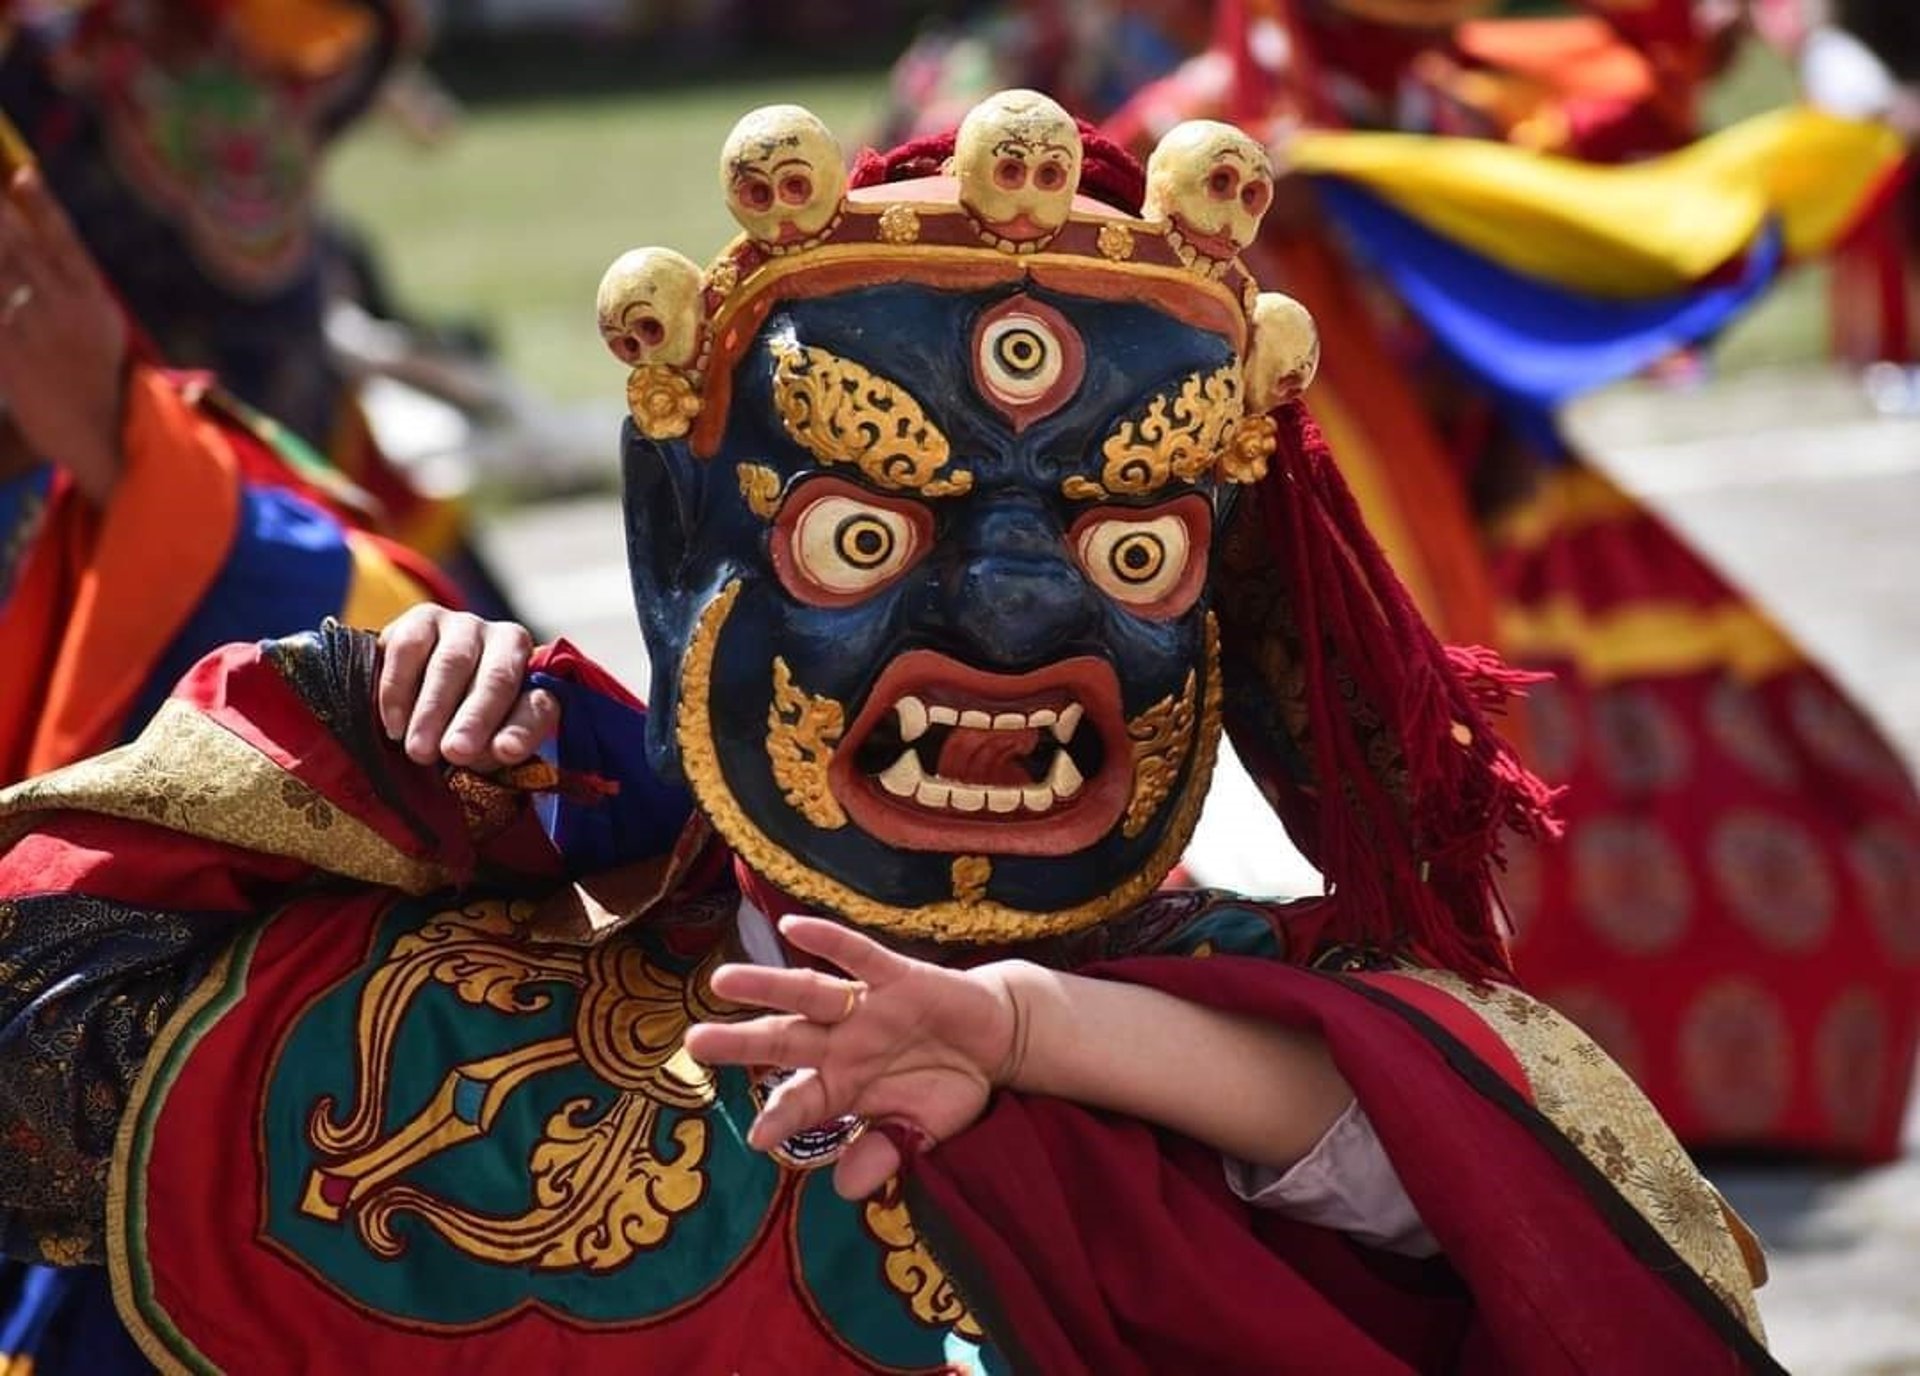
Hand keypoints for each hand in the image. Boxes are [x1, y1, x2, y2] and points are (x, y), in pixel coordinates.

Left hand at [0, 167, 129, 504]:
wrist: (101, 433)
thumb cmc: (94, 370)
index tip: (23, 175)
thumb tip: (31, 230)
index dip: (43, 205)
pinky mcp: (9, 358)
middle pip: (19, 247)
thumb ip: (66, 280)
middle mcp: (66, 310)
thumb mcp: (97, 322)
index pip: (65, 240)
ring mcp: (36, 334)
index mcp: (93, 298)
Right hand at [376, 603, 558, 767]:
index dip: (522, 729)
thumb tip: (499, 749)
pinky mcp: (422, 620)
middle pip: (497, 678)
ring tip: (420, 749)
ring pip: (452, 663)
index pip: (539, 704)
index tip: (505, 752)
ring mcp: (465, 626)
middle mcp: (507, 642)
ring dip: (434, 709)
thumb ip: (498, 748)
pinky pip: (409, 649)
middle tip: (455, 752)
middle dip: (475, 718)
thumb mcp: (487, 747)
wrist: (419, 702)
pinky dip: (399, 690)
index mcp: (537, 678)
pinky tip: (396, 724)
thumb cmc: (464, 731)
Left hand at [685, 915, 1022, 1200]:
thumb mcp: (921, 1131)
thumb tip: (844, 1190)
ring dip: (767, 986)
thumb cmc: (949, 1083)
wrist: (998, 1038)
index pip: (801, 1101)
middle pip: (784, 1040)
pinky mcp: (897, 977)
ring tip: (723, 981)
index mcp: (844, 1083)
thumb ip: (883, 1154)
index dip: (781, 1117)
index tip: (758, 1139)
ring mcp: (865, 1007)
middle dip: (740, 1042)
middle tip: (693, 1042)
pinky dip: (828, 942)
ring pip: (807, 994)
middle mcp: (843, 1042)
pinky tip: (793, 927)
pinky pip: (858, 956)